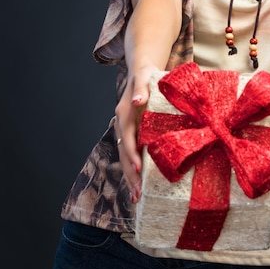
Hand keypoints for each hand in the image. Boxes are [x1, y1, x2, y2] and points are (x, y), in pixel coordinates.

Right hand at [114, 65, 153, 203]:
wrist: (141, 70)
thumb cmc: (146, 73)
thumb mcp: (145, 76)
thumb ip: (141, 88)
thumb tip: (137, 101)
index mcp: (125, 113)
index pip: (127, 137)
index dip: (131, 153)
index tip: (137, 168)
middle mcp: (123, 124)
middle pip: (124, 153)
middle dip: (130, 174)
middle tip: (138, 195)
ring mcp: (126, 131)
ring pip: (125, 158)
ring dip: (130, 178)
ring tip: (137, 198)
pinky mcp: (132, 134)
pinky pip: (131, 155)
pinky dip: (133, 171)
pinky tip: (138, 187)